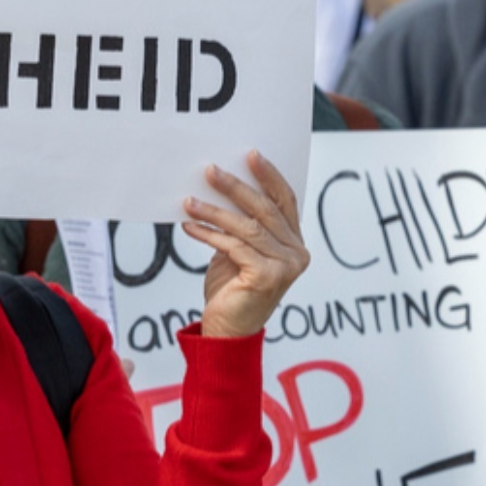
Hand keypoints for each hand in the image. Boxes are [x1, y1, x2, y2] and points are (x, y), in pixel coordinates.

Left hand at [182, 151, 309, 339]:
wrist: (226, 330)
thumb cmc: (232, 288)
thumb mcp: (238, 250)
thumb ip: (241, 224)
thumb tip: (220, 186)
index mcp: (294, 243)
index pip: (285, 200)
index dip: (268, 176)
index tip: (249, 154)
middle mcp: (297, 253)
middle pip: (265, 209)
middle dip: (235, 186)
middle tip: (209, 170)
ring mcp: (286, 266)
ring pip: (247, 226)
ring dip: (214, 210)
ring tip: (188, 201)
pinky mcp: (267, 276)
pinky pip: (234, 245)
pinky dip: (208, 233)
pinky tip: (189, 226)